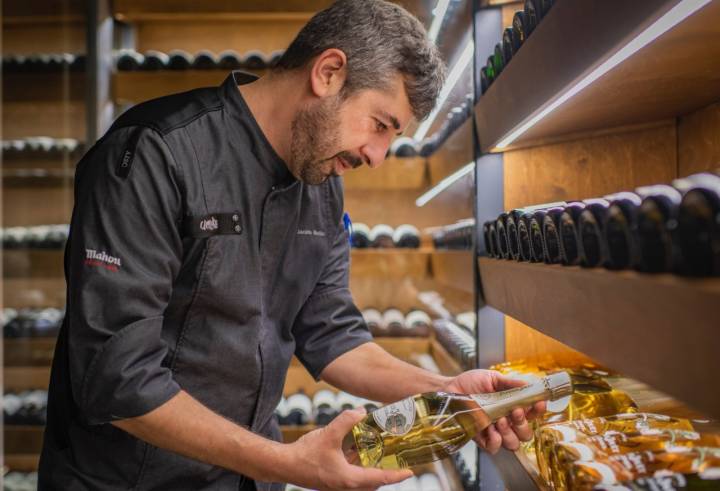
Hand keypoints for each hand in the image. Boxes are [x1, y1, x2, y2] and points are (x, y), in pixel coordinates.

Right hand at [281, 408, 412, 490]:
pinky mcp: (333, 478)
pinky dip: (359, 464)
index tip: (410, 472)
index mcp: (350, 479)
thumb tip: (361, 412)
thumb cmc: (305, 455)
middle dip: (386, 472)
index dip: (396, 474)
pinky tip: (357, 449)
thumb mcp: (329, 434)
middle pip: (374, 481)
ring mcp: (339, 483)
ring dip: (372, 467)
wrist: (284, 465)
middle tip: (397, 460)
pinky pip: (352, 473)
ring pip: (363, 478)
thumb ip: (346, 421)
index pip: (380, 478)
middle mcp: (347, 484)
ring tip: (380, 453)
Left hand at [444, 369, 545, 453]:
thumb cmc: (471, 383)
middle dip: (523, 424)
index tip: (538, 402)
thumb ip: (510, 383)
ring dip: (510, 433)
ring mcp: (495, 431)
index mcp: (512, 406)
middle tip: (514, 411)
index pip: (532, 414)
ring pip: (513, 443)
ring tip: (500, 420)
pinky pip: (494, 448)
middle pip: (525, 433)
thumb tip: (527, 384)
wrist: (450, 388)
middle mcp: (507, 421)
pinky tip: (490, 429)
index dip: (538, 410)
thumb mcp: (492, 379)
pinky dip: (496, 441)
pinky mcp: (481, 438)